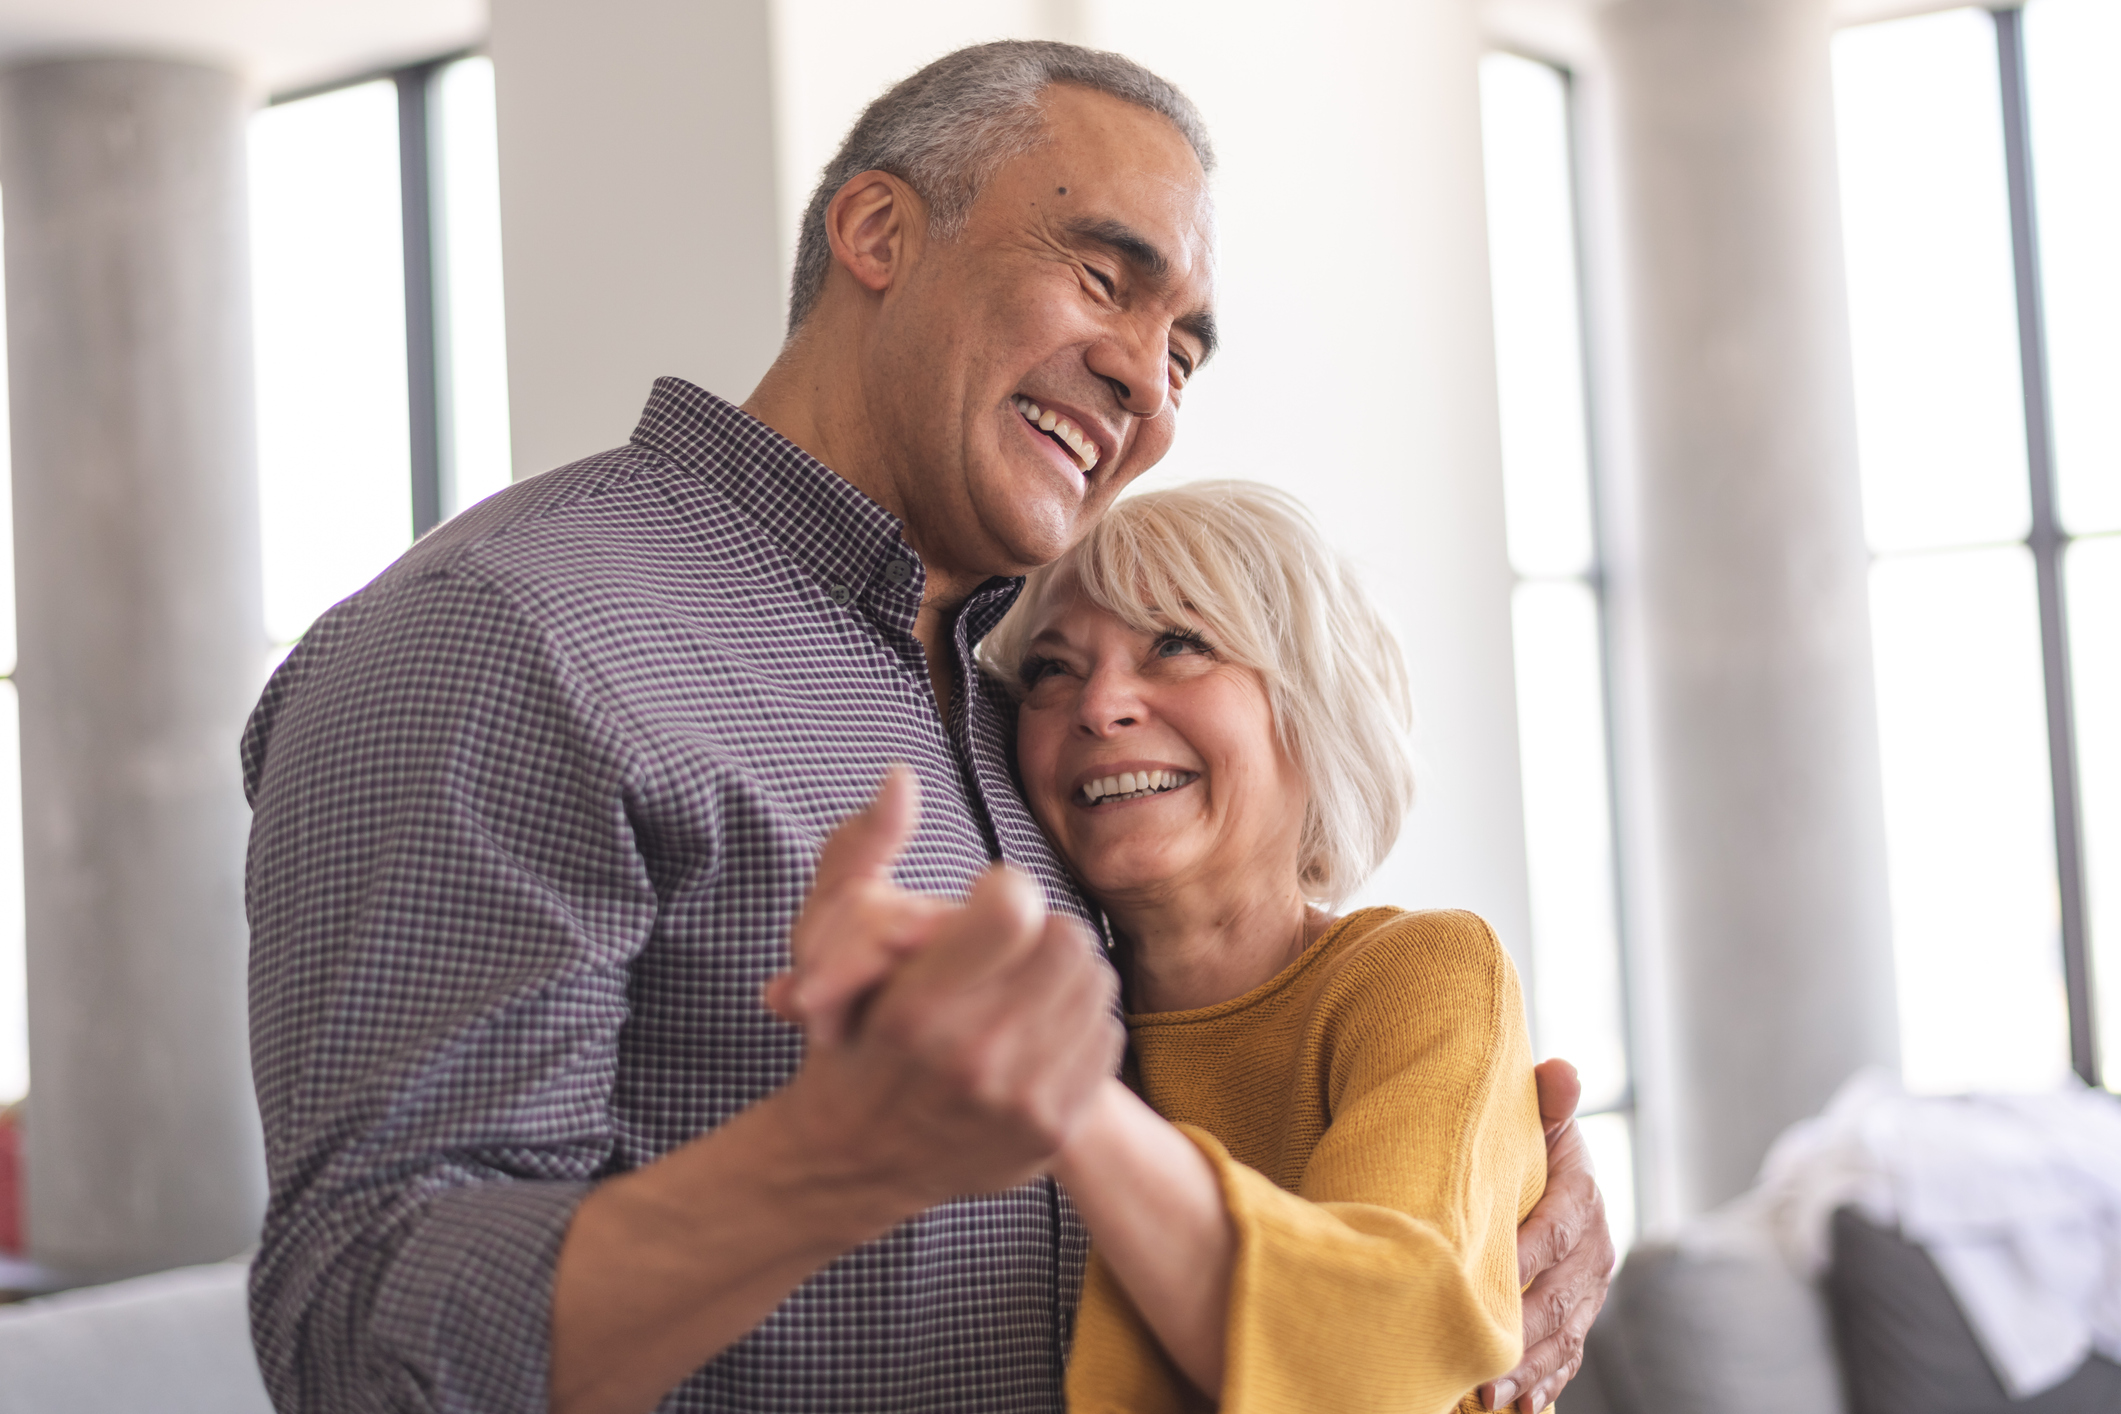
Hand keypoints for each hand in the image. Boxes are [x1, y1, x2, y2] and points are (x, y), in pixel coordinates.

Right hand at [774, 770, 1123, 1206]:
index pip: (1016, 910)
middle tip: (1011, 941)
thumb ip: (859, 851)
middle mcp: (974, 1060)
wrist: (854, 1163)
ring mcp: (1020, 1101)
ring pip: (1095, 982)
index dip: (1004, 892)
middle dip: (1038, 928)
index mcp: (917, 1011)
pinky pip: (1106, 1035)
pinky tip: (1038, 1026)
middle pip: (1067, 938)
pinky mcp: (1053, 1128)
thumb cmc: (845, 1041)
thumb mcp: (825, 946)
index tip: (985, 903)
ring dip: (1064, 971)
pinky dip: (1079, 1021)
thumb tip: (901, 777)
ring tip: (1023, 981)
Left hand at [1482, 1058, 1615, 1412]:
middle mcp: (1593, 1248)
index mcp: (1581, 1195)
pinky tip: (1516, 1407)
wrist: (1530, 1165)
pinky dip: (1544, 1382)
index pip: (1555, 1230)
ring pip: (1563, 1335)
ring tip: (1491, 1395)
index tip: (1482, 1279)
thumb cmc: (1520, 1139)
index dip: (1523, 1258)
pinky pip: (1565, 1356)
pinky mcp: (1575, 1318)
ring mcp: (1585, 1290)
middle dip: (1523, 1334)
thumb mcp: (1531, 1114)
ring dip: (1530, 1369)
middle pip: (1559, 1297)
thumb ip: (1546, 1099)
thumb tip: (1562, 1071)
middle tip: (1482, 1360)